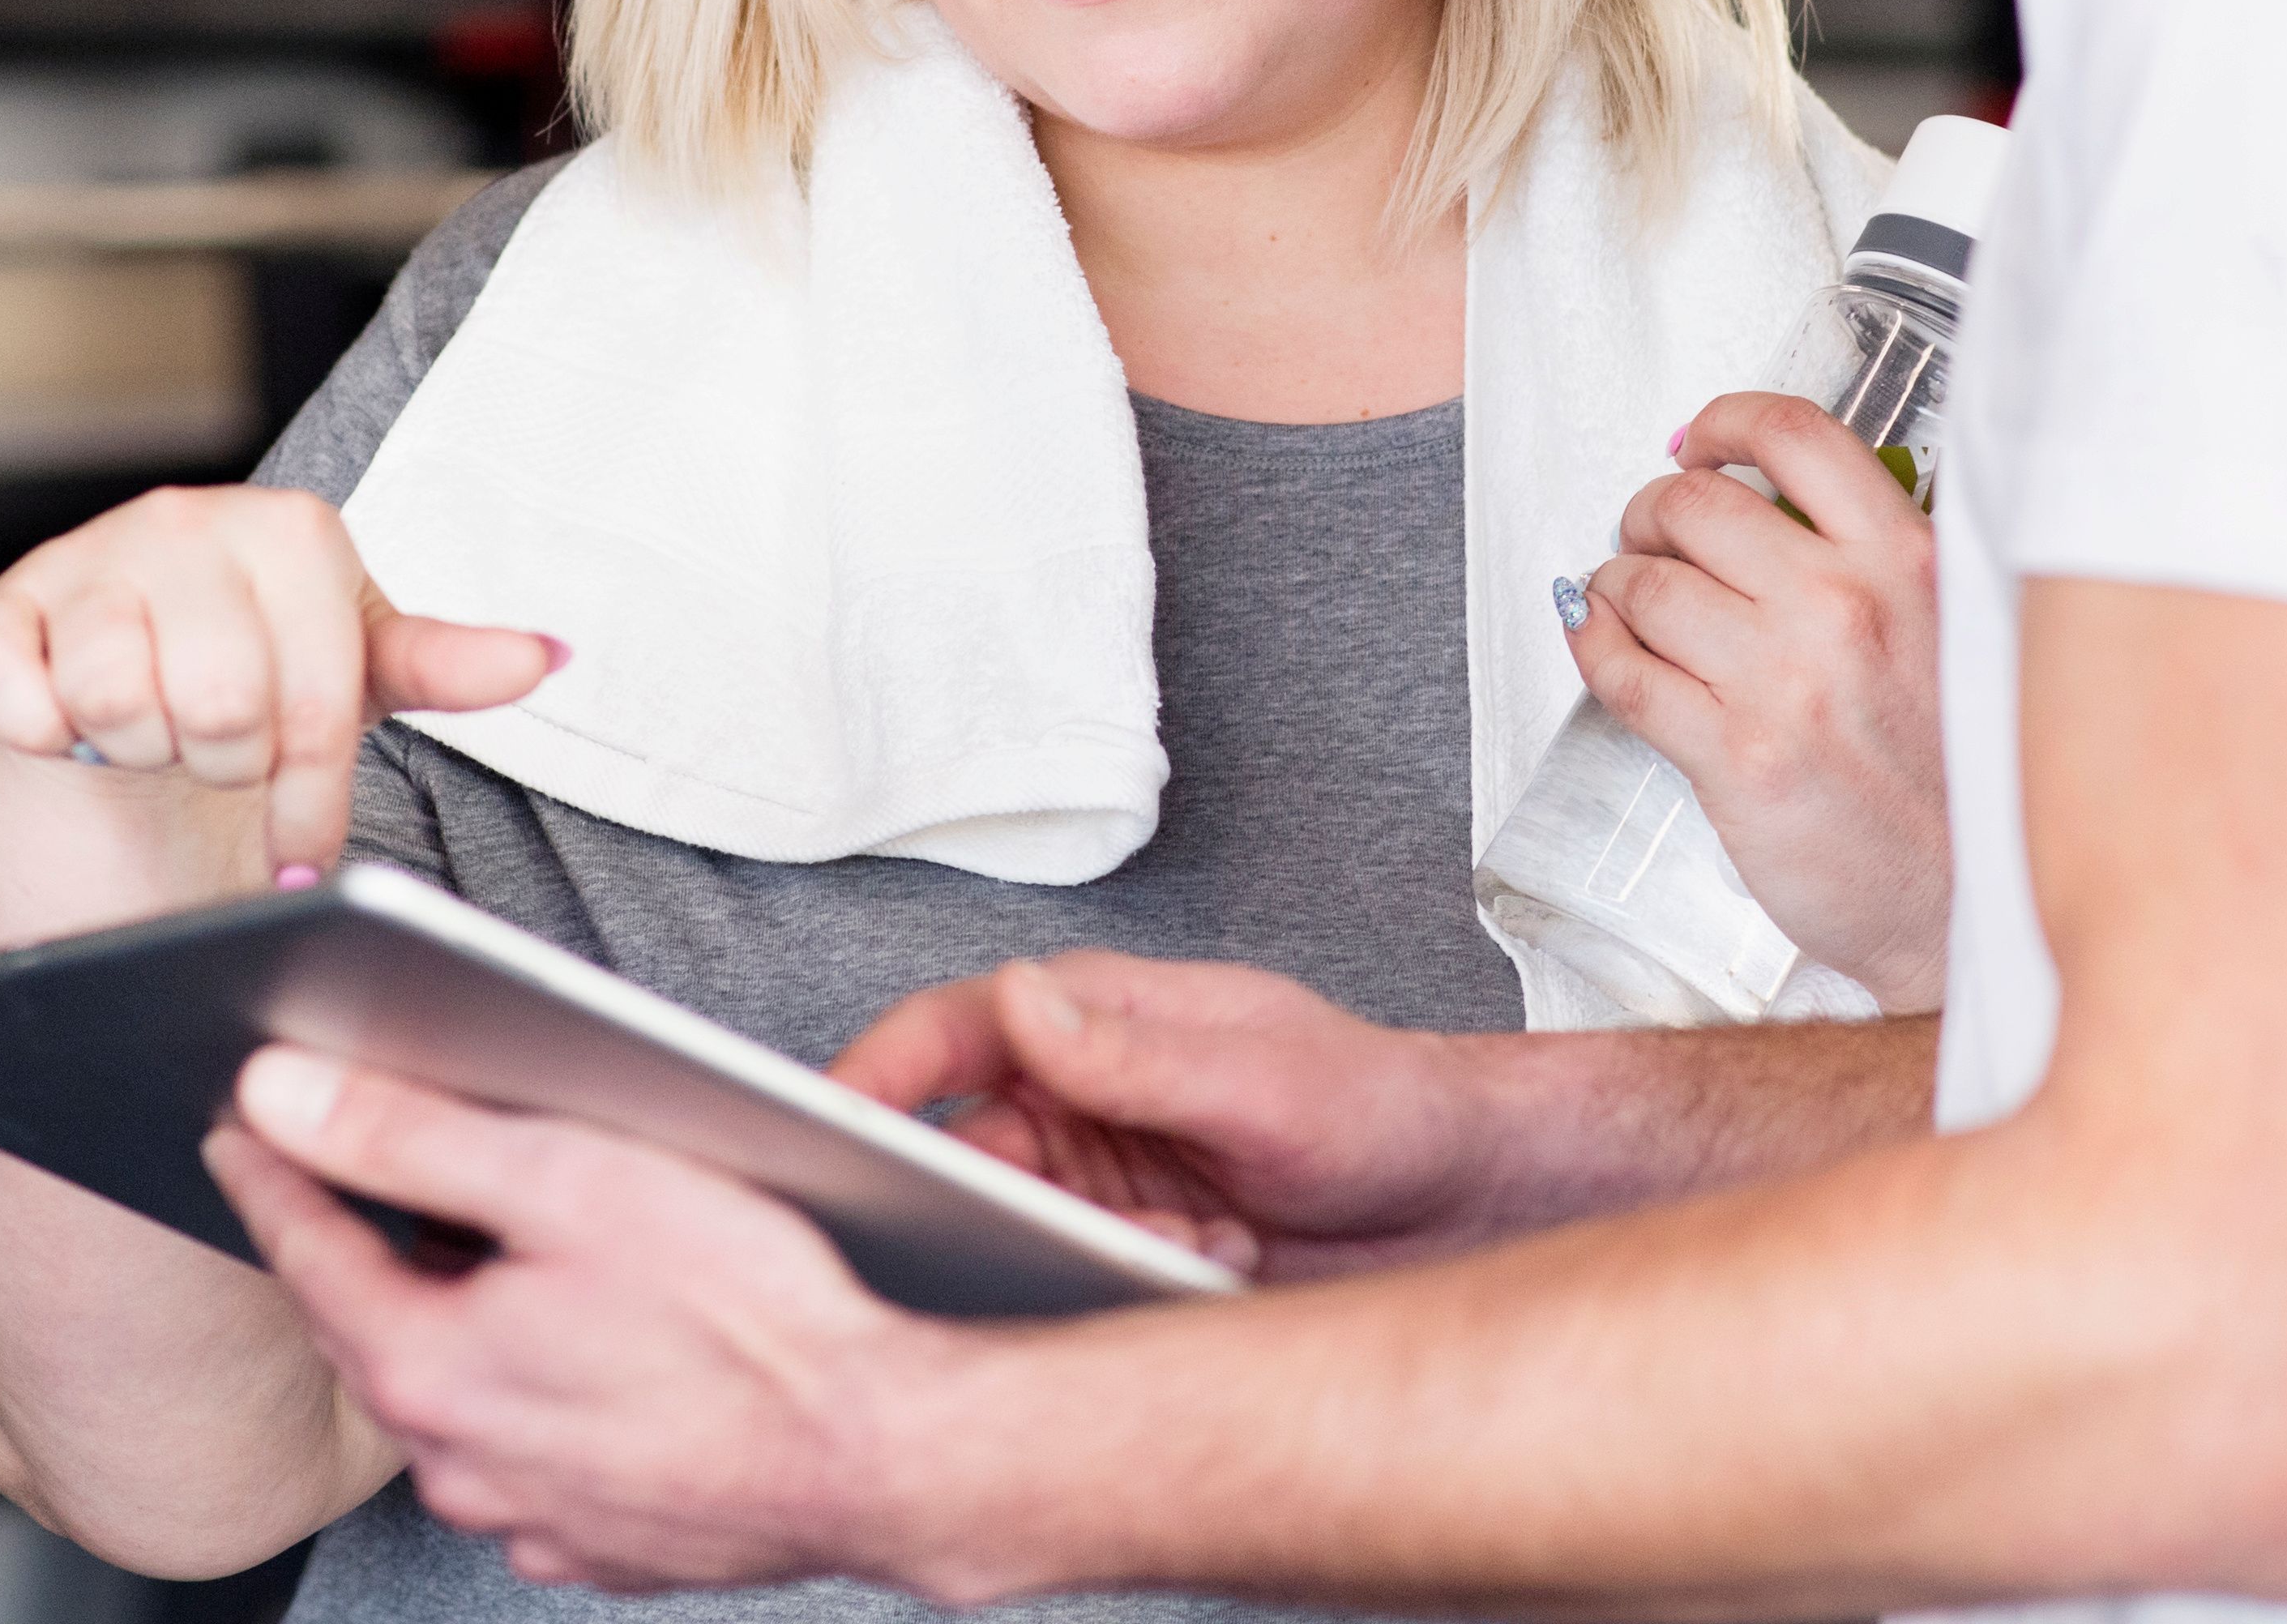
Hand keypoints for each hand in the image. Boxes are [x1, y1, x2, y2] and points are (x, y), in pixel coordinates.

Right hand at [0, 487, 558, 903]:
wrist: (138, 677)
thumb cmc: (264, 667)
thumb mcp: (363, 666)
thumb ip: (450, 663)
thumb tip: (546, 655)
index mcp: (294, 533)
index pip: (314, 699)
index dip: (310, 796)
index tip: (304, 841)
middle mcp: (187, 522)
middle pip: (217, 704)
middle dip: (225, 767)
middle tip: (222, 758)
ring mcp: (87, 558)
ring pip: (117, 700)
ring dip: (143, 750)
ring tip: (159, 731)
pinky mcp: (2, 610)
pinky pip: (17, 698)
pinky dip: (46, 735)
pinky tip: (76, 725)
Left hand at [205, 1047, 940, 1594]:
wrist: (880, 1454)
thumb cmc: (755, 1317)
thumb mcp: (572, 1177)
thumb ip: (411, 1132)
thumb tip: (279, 1097)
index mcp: (431, 1367)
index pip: (308, 1249)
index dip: (271, 1170)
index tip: (237, 1125)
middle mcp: (461, 1463)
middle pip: (374, 1330)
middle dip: (357, 1248)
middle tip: (347, 1177)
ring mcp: (531, 1517)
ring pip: (455, 1403)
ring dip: (453, 1328)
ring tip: (488, 1254)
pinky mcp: (603, 1542)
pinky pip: (530, 1459)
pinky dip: (530, 1399)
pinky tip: (586, 1351)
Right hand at [827, 954, 1518, 1279]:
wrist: (1463, 1203)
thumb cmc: (1381, 1107)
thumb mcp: (1265, 1079)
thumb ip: (1136, 1050)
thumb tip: (1020, 996)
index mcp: (1093, 1017)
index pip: (945, 1034)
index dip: (870, 1076)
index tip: (823, 1127)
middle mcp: (1082, 1095)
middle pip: (961, 1152)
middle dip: (994, 1203)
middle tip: (1060, 1230)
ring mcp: (1101, 1178)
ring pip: (1014, 1233)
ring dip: (1086, 1252)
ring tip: (1192, 1237)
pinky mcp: (1126, 1252)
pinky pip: (1072, 1290)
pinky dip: (1130, 1288)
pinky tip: (1214, 1263)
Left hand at [1580, 390, 1948, 1005]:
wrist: (1967, 902)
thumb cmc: (1959, 773)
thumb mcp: (1956, 629)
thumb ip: (1881, 558)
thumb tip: (1772, 500)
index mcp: (1911, 561)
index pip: (1794, 434)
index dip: (1724, 422)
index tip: (1698, 443)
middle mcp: (1846, 607)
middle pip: (1695, 503)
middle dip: (1651, 513)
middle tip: (1649, 537)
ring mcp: (1786, 682)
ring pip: (1646, 583)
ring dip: (1615, 581)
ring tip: (1623, 598)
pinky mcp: (1735, 758)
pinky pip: (1625, 672)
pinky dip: (1593, 643)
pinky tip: (1598, 639)